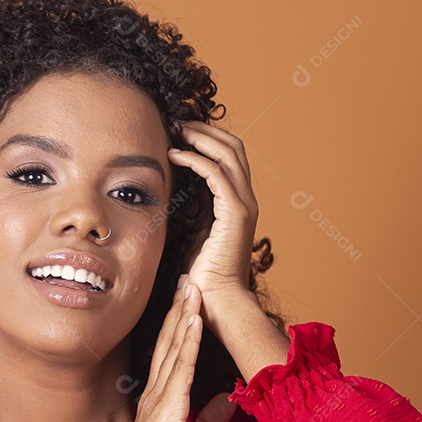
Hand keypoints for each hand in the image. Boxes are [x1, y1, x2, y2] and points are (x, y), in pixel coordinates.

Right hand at [109, 281, 237, 421]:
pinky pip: (181, 366)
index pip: (170, 354)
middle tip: (187, 278)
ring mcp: (160, 397)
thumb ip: (208, 421)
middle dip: (179, 308)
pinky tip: (193, 319)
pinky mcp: (168, 407)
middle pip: (170, 341)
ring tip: (192, 286)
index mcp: (160, 400)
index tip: (187, 300)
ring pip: (174, 346)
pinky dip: (187, 340)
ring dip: (184, 314)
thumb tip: (226, 401)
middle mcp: (156, 392)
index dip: (178, 325)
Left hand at [167, 121, 260, 317]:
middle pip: (233, 147)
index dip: (207, 139)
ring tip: (177, 130)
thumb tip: (174, 190)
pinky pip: (217, 174)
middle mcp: (247, 199)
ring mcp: (244, 205)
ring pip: (229, 154)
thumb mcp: (195, 231)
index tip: (181, 131)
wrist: (217, 300)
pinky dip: (196, 159)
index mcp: (238, 203)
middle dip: (206, 130)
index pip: (229, 157)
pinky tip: (174, 155)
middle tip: (179, 122)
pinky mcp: (235, 214)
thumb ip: (194, 208)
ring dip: (201, 138)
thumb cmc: (202, 274)